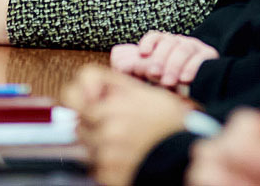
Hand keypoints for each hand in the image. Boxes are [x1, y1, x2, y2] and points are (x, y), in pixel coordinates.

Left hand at [63, 65, 192, 185]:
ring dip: (99, 146)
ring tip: (125, 144)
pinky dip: (107, 165)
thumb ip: (113, 85)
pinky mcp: (109, 173)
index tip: (87, 102)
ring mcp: (108, 151)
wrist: (186, 157)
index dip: (77, 97)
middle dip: (92, 124)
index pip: (73, 94)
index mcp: (117, 103)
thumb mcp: (146, 93)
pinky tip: (126, 159)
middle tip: (115, 127)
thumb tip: (87, 87)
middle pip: (79, 122)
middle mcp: (110, 126)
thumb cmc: (171, 125)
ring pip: (86, 145)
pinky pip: (96, 168)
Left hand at [110, 32, 218, 88]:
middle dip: (160, 58)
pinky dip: (192, 68)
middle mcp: (179, 42)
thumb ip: (136, 70)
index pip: (156, 37)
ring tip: (168, 82)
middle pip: (169, 42)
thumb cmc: (170, 85)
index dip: (149, 43)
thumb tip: (120, 66)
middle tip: (154, 74)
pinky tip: (185, 79)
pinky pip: (201, 58)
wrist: (202, 90)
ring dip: (174, 65)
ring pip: (184, 48)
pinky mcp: (209, 57)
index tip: (142, 54)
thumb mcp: (152, 78)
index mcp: (165, 44)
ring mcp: (195, 48)